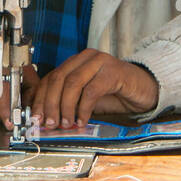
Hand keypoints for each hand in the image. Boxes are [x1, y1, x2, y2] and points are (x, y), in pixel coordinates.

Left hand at [27, 50, 158, 130]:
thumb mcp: (85, 98)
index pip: (51, 77)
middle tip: (49, 123)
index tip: (36, 117)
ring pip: (73, 83)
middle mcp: (86, 57)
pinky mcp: (113, 72)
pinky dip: (83, 108)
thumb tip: (43, 113)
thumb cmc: (114, 94)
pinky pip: (91, 90)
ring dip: (65, 107)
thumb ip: (67, 101)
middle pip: (59, 78)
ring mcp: (100, 62)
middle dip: (50, 103)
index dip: (40, 98)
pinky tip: (82, 120)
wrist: (144, 90)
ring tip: (65, 123)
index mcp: (76, 61)